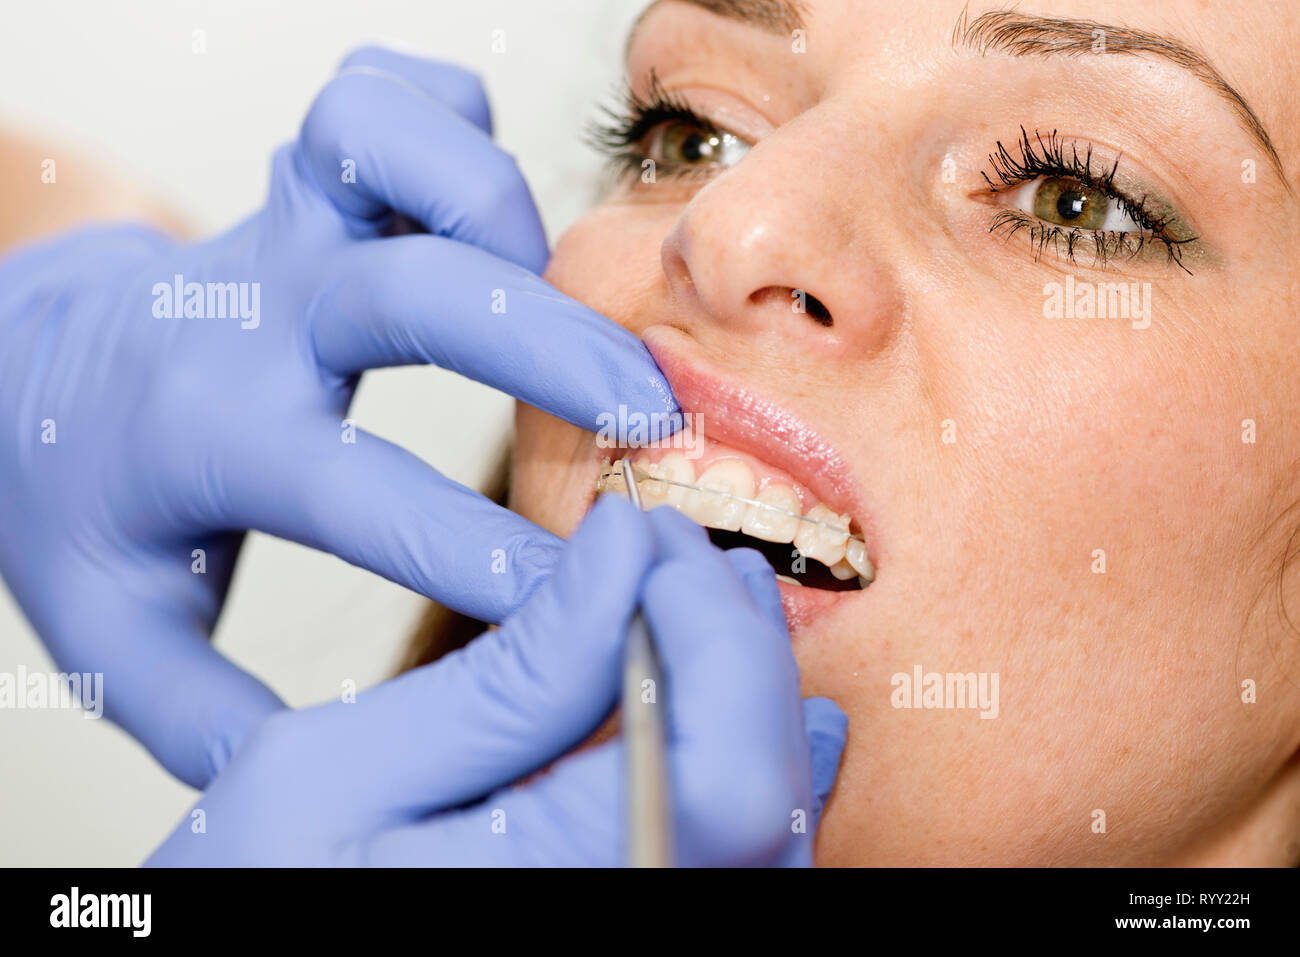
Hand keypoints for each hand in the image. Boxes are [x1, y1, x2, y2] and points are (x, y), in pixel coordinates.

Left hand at [0, 47, 675, 787]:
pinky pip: (387, 93)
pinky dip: (452, 121)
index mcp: (199, 435)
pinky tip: (490, 203)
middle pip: (397, 289)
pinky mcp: (302, 178)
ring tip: (556, 281)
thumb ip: (215, 717)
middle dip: (540, 343)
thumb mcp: (117, 634)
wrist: (29, 374)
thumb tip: (341, 780)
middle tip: (642, 409)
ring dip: (485, 195)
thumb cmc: (87, 506)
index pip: (346, 486)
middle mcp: (245, 313)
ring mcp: (274, 227)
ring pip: (376, 136)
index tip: (574, 592)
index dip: (472, 544)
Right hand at [146, 497, 846, 866]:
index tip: (646, 535)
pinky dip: (771, 763)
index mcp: (548, 897)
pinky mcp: (648, 905)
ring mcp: (652, 920)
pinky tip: (781, 705)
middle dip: (732, 640)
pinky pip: (756, 855)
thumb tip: (624, 553)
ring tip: (712, 590)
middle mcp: (629, 915)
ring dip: (752, 688)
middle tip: (670, 544)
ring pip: (768, 817)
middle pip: (758, 790)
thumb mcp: (334, 776)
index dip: (710, 636)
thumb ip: (506, 676)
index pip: (713, 770)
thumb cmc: (255, 890)